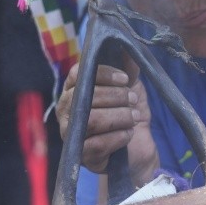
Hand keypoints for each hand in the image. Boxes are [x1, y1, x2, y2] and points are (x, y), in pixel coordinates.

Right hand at [56, 58, 158, 186]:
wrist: (138, 151)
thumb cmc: (128, 116)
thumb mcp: (132, 89)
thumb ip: (129, 70)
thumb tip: (129, 49)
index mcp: (75, 89)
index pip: (79, 74)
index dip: (103, 74)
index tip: (125, 79)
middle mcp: (67, 110)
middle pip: (86, 96)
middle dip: (116, 97)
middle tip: (133, 100)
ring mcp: (71, 133)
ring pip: (92, 120)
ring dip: (119, 116)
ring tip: (134, 117)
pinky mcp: (81, 155)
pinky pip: (97, 143)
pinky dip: (118, 137)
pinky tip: (128, 134)